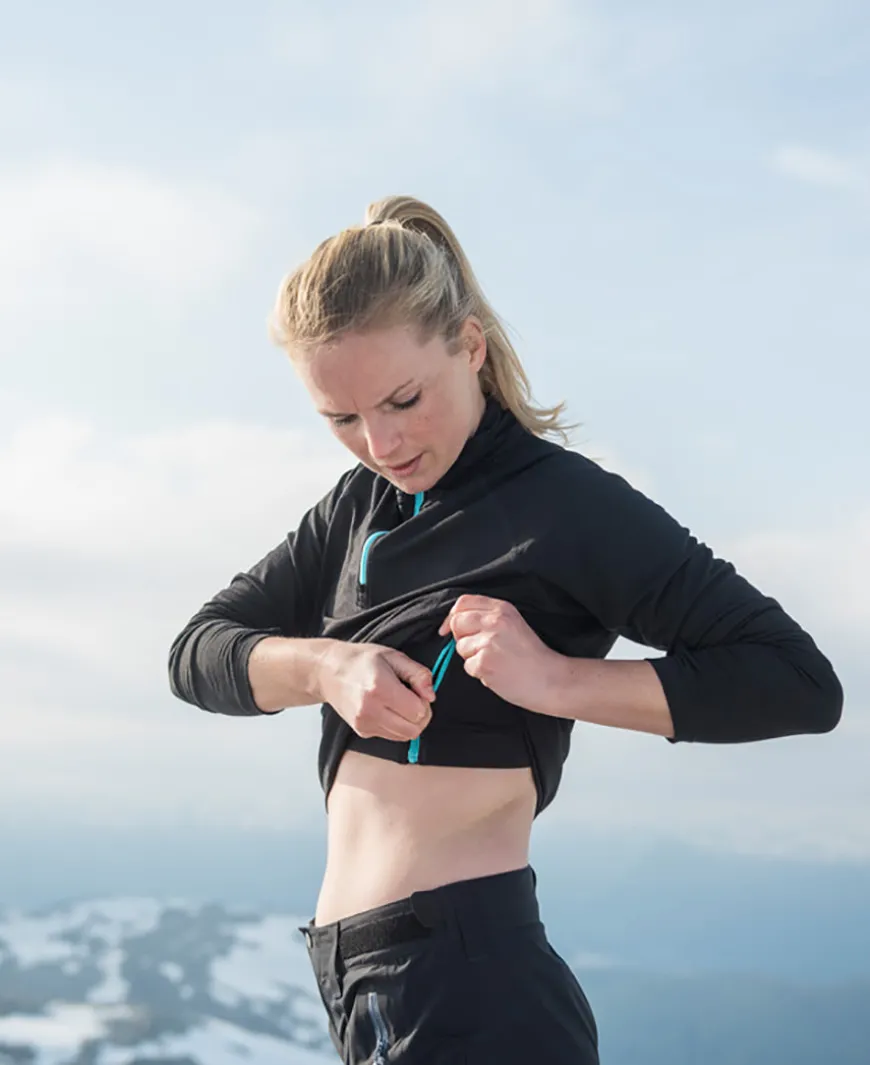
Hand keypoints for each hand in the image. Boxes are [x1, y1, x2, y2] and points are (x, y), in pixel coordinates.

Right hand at [318, 641, 434, 740]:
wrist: (328, 671)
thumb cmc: (362, 660)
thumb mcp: (393, 657)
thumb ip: (418, 674)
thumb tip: (431, 695)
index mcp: (379, 688)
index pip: (418, 711)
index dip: (424, 702)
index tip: (417, 690)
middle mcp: (370, 710)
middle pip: (413, 729)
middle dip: (421, 716)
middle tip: (414, 699)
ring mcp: (364, 723)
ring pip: (404, 736)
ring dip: (410, 722)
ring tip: (401, 703)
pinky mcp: (362, 731)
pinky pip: (392, 736)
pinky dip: (397, 725)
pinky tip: (388, 708)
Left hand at [438, 594, 565, 714]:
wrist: (551, 679)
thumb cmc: (533, 656)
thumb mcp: (514, 624)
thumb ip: (489, 618)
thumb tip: (456, 622)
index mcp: (502, 609)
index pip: (463, 602)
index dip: (452, 616)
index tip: (448, 629)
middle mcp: (494, 621)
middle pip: (457, 623)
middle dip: (462, 638)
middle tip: (481, 650)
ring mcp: (488, 641)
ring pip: (461, 648)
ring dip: (472, 658)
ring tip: (496, 662)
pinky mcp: (485, 662)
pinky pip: (468, 667)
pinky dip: (479, 673)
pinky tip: (498, 673)